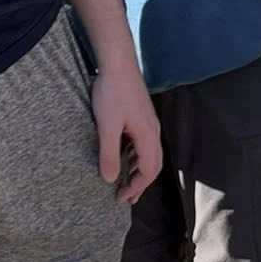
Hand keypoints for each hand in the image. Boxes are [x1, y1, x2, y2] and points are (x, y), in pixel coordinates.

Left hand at [92, 63, 162, 205]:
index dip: (137, 187)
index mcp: (148, 136)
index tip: (121, 198)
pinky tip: (122, 156)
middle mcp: (153, 131)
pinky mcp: (140, 115)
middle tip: (126, 197)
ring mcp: (148, 122)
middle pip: (153, 165)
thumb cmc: (112, 93)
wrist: (117, 62)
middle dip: (140, 183)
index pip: (149, 171)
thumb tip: (110, 179)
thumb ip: (109, 153)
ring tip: (125, 181)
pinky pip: (142, 143)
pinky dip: (135, 156)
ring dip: (138, 170)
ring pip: (148, 154)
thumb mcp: (107, 126)